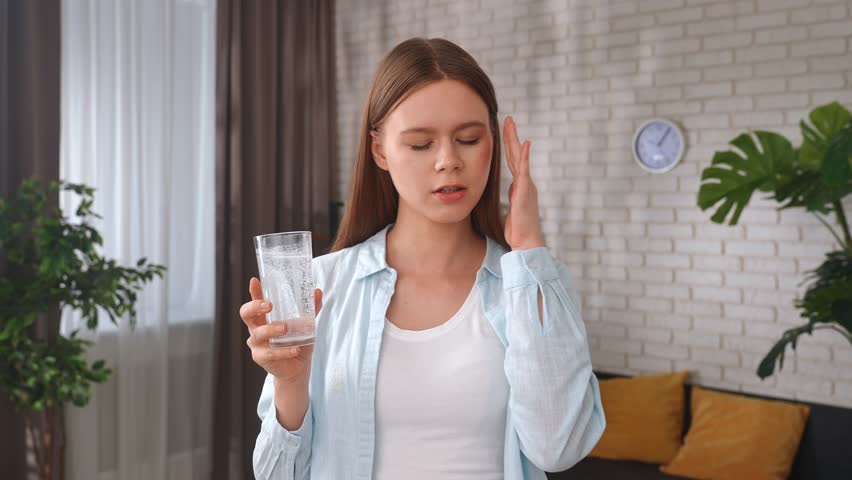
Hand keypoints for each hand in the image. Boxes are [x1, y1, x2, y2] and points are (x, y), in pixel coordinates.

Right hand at [241, 277, 320, 384]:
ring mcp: (257, 343)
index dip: (254, 291)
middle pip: (246, 314)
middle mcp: (257, 328)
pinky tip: (296, 349)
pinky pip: (270, 353)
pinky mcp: (261, 357)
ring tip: (286, 328)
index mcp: (264, 317)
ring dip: (271, 329)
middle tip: (269, 305)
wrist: (298, 367)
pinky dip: (284, 351)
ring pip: (258, 334)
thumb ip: (310, 309)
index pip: (256, 301)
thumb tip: (317, 291)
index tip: (255, 281)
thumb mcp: (306, 324)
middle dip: (255, 307)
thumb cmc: (297, 341)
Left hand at [503, 115, 544, 249]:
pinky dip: (524, 156)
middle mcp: (524, 182)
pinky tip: (524, 143)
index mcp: (519, 186)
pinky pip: (524, 170)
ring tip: (511, 123)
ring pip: (518, 157)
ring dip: (514, 139)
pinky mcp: (525, 190)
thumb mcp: (511, 210)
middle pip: (516, 154)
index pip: (513, 162)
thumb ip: (511, 199)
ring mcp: (525, 185)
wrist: (526, 241)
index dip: (509, 147)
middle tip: (508, 119)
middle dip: (511, 136)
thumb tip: (506, 194)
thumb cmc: (518, 230)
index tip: (505, 132)